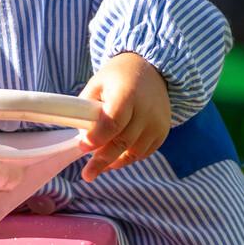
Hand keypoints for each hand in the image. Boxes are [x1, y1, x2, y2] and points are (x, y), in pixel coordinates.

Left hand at [78, 52, 170, 181]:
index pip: (113, 122)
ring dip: (114, 162)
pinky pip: (144, 152)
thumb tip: (81, 136)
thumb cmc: (117, 77)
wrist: (152, 70)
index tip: (82, 146)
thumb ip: (87, 108)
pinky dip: (128, 158)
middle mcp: (146, 109)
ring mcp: (158, 122)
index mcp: (127, 93)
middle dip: (102, 161)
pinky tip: (114, 159)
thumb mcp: (97, 84)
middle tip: (87, 174)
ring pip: (134, 152)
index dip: (97, 138)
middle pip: (123, 142)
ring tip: (98, 167)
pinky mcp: (163, 132)